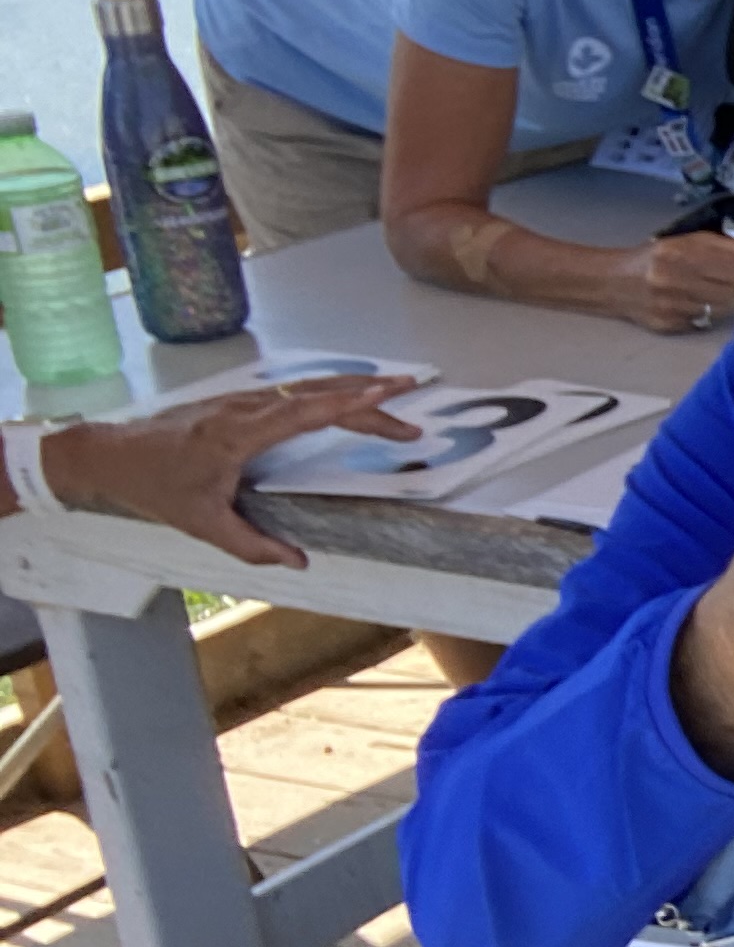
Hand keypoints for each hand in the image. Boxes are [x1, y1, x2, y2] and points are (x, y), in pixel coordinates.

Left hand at [36, 375, 418, 567]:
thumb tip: (299, 561)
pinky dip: (326, 389)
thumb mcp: (201, 524)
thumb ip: (252, 545)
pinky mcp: (236, 402)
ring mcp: (240, 400)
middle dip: (368, 393)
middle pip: (318, 392)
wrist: (107, 453)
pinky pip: (291, 389)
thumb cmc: (153, 486)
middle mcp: (245, 408)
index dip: (353, 402)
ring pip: (306, 385)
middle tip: (412, 401)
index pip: (308, 410)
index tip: (392, 390)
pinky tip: (342, 396)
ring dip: (351, 387)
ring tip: (392, 393)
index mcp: (241, 433)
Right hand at [618, 225, 733, 334]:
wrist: (613, 282)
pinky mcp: (666, 325)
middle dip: (721, 286)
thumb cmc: (657, 258)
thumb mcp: (689, 241)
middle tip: (703, 280)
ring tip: (690, 292)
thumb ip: (729, 249)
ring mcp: (668, 305)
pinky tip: (679, 305)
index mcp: (678, 252)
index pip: (731, 268)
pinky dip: (696, 314)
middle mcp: (672, 278)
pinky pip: (701, 322)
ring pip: (717, 309)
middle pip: (728, 291)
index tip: (721, 268)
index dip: (731, 269)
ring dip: (710, 301)